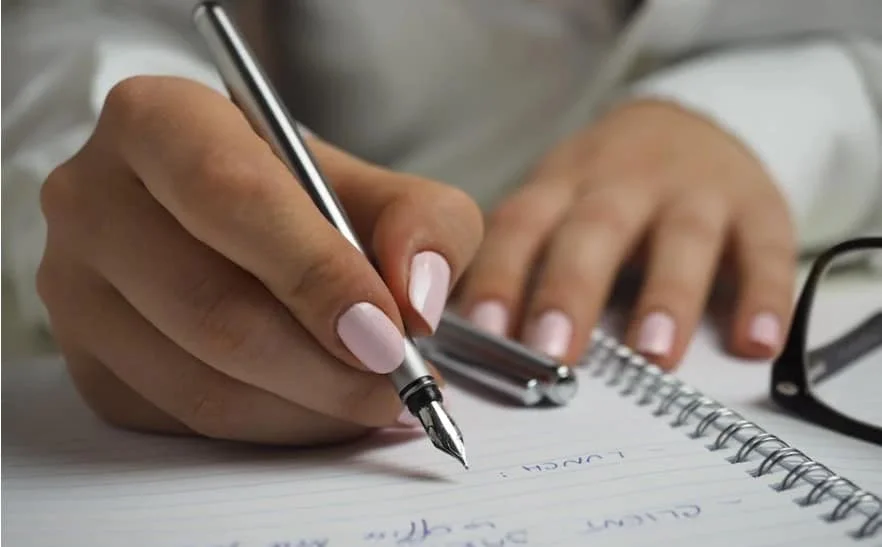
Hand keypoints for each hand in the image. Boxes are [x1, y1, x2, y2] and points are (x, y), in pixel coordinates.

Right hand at [37, 76, 482, 444]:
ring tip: (375, 399)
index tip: (389, 332)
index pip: (232, 195)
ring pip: (200, 382)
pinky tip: (321, 406)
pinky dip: (274, 427)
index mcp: (158, 120)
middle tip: (399, 384)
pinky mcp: (89, 363)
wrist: (238, 224)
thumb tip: (416, 300)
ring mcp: (76, 290)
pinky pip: (186, 422)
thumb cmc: (308, 199)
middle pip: (211, 306)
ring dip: (308, 408)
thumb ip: (425, 224)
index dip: (316, 273)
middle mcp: (95, 199)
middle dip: (325, 365)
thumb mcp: (383, 188)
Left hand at [456, 99, 795, 368]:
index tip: (485, 333)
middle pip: (595, 230)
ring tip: (653, 355)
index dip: (502, 276)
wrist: (690, 125)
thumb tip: (471, 339)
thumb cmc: (607, 187)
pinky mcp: (757, 206)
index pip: (522, 226)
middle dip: (572, 290)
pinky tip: (755, 343)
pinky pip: (766, 250)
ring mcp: (694, 192)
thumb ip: (524, 260)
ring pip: (682, 239)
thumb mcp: (558, 202)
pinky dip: (764, 296)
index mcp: (564, 185)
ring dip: (667, 296)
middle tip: (554, 352)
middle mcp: (625, 183)